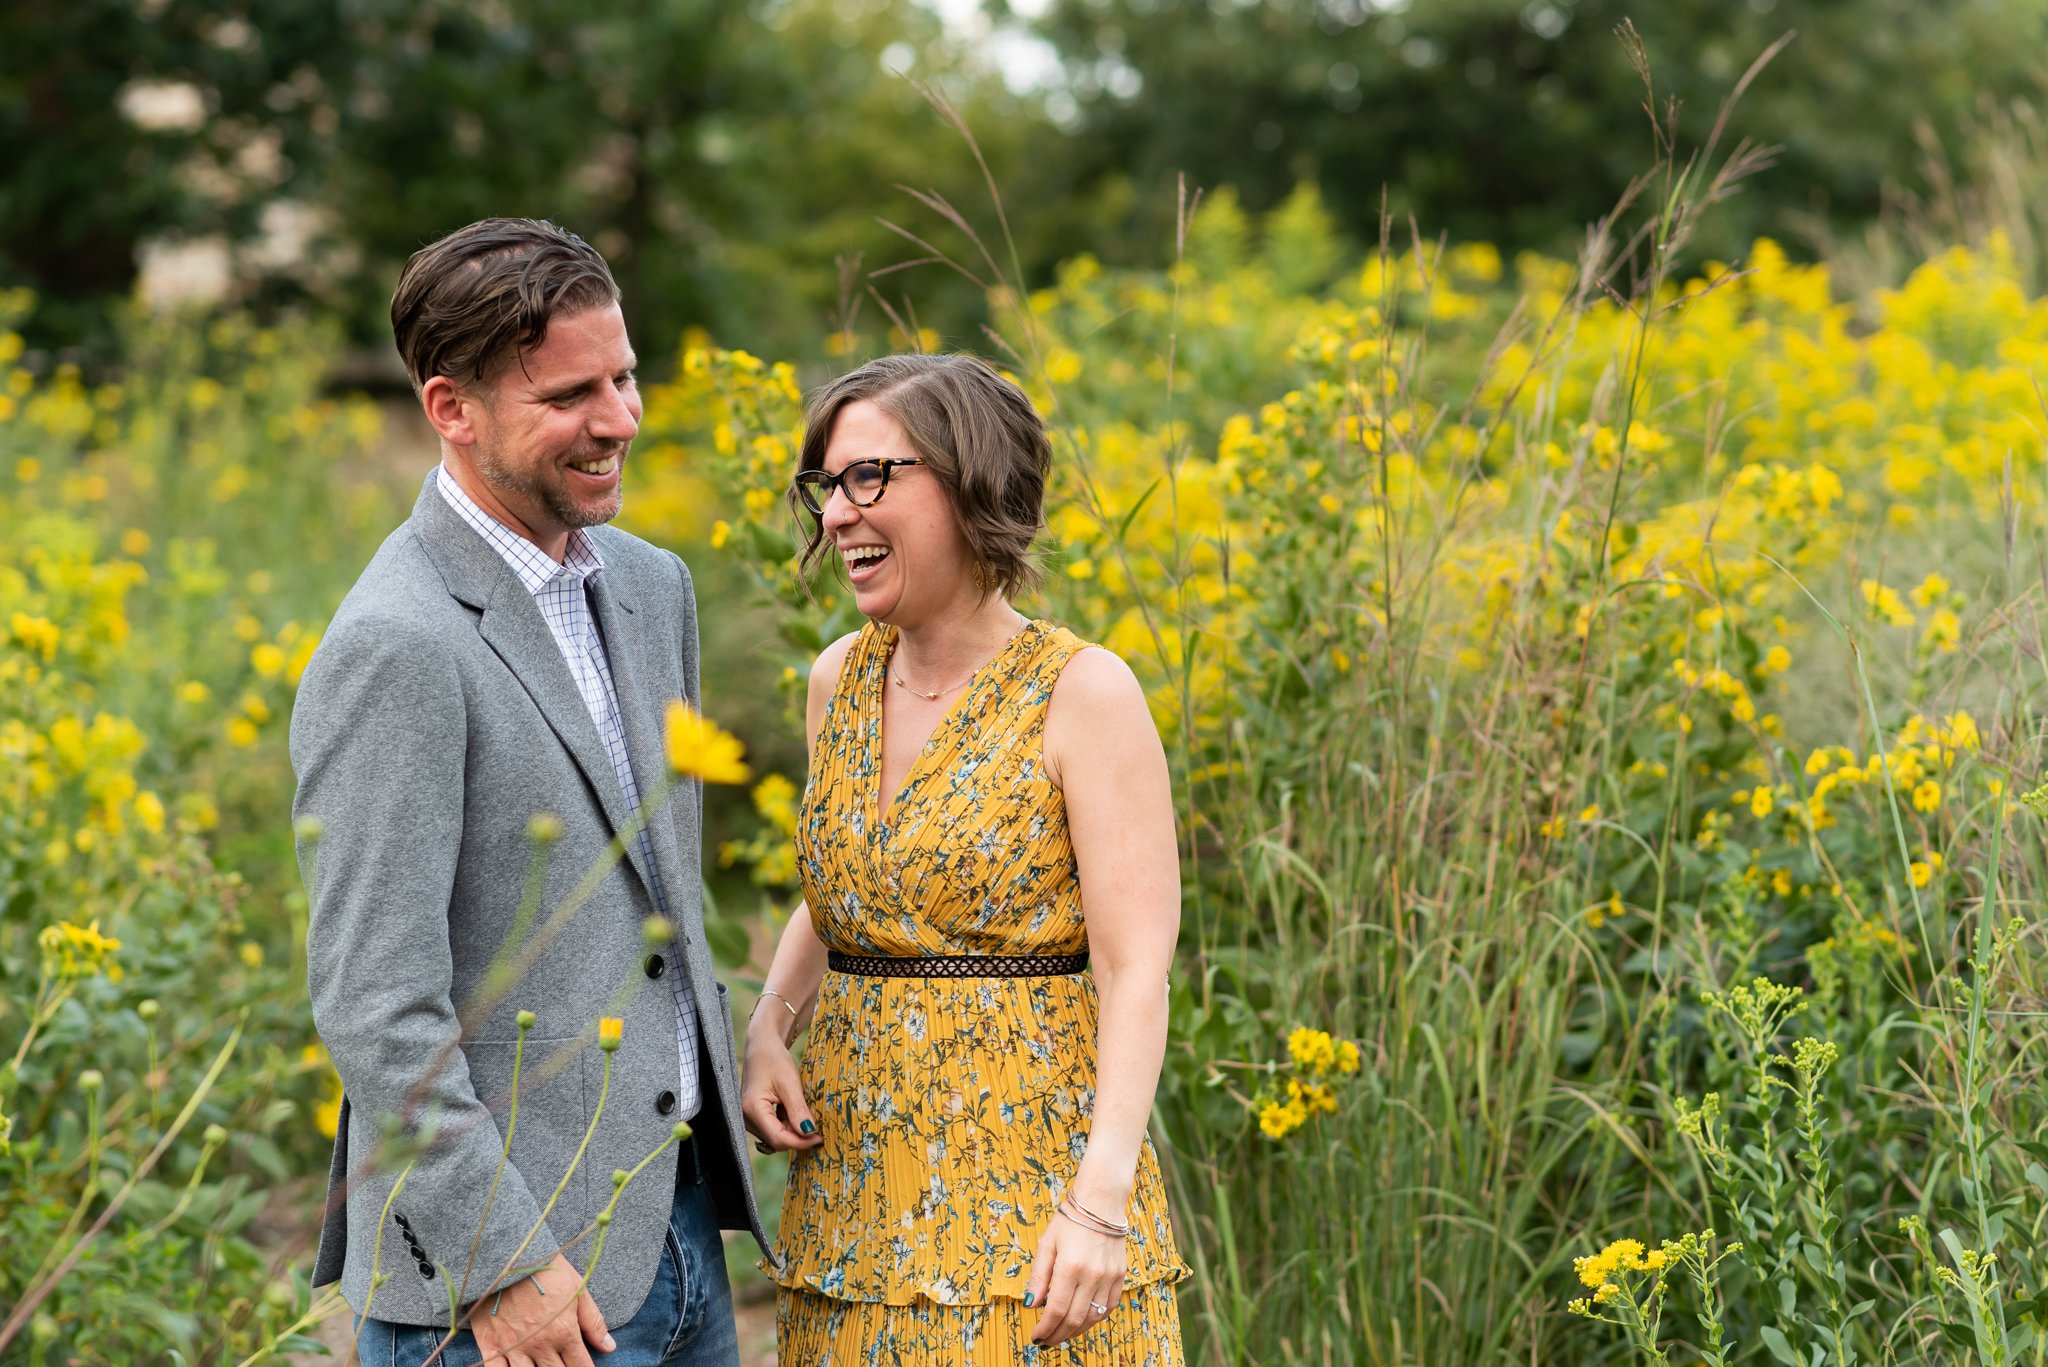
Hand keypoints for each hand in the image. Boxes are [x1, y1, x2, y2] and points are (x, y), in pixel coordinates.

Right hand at [470, 1252, 611, 1366]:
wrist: (507, 1254)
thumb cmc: (546, 1269)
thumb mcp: (577, 1289)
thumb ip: (593, 1322)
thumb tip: (609, 1347)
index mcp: (564, 1333)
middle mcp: (540, 1345)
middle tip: (564, 1365)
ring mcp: (513, 1347)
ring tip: (543, 1366)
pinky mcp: (490, 1344)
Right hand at [741, 1015, 821, 1153]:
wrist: (762, 1046)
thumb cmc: (774, 1059)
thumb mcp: (790, 1082)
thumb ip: (798, 1109)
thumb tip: (809, 1132)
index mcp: (752, 1109)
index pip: (778, 1137)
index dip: (800, 1141)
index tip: (819, 1138)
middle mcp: (746, 1118)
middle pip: (776, 1139)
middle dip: (797, 1136)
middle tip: (817, 1127)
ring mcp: (748, 1118)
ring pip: (775, 1136)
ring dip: (792, 1130)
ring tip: (804, 1113)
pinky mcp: (754, 1116)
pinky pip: (772, 1128)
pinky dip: (786, 1124)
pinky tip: (794, 1112)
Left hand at [1025, 1202, 1126, 1346]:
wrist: (1101, 1202)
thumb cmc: (1070, 1220)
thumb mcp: (1047, 1244)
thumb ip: (1039, 1276)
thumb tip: (1030, 1303)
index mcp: (1070, 1266)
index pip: (1056, 1310)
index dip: (1044, 1329)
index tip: (1036, 1337)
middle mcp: (1092, 1275)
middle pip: (1074, 1319)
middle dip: (1057, 1335)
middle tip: (1045, 1341)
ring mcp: (1109, 1277)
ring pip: (1093, 1318)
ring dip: (1075, 1331)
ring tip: (1061, 1334)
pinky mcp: (1120, 1276)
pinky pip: (1109, 1307)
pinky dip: (1095, 1319)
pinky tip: (1083, 1320)